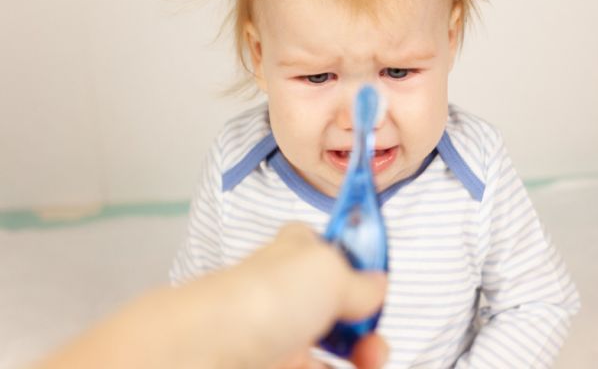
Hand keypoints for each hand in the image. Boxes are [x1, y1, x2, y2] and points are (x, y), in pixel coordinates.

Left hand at [235, 223, 388, 367]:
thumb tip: (376, 287)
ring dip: (362, 356)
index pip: (333, 251)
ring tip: (370, 362)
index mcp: (299, 253)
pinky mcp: (276, 368)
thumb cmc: (263, 298)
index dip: (360, 267)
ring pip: (332, 349)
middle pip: (339, 308)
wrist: (208, 353)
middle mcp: (290, 292)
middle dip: (368, 326)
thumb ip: (361, 281)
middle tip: (374, 340)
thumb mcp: (331, 271)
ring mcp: (282, 336)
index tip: (379, 287)